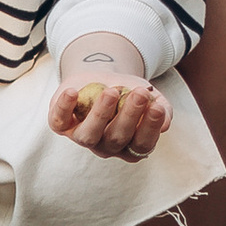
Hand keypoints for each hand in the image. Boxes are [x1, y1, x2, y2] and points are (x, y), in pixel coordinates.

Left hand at [50, 57, 169, 160]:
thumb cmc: (128, 93)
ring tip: (112, 92)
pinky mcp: (61, 125)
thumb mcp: (149, 98)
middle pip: (117, 138)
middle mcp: (106, 146)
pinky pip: (59, 121)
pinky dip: (64, 107)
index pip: (142, 144)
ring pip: (89, 135)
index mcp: (130, 145)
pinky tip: (72, 92)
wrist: (99, 79)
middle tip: (140, 93)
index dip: (150, 128)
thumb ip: (162, 110)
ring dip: (101, 114)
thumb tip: (166, 123)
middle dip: (129, 115)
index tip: (158, 107)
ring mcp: (83, 137)